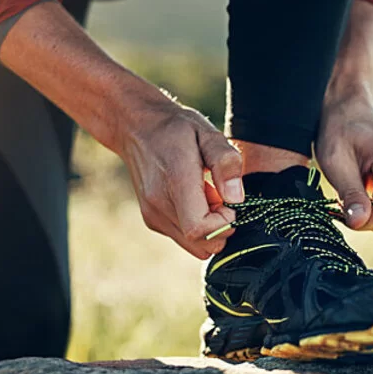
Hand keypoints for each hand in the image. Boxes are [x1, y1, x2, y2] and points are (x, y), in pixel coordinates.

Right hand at [118, 88, 244, 258]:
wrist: (136, 128)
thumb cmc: (176, 128)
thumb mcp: (208, 133)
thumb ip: (225, 163)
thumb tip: (236, 199)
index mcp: (175, 182)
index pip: (200, 229)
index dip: (224, 223)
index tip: (229, 201)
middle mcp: (159, 206)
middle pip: (201, 245)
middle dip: (221, 227)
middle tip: (219, 196)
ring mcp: (153, 216)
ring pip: (195, 246)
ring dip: (209, 227)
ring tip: (206, 195)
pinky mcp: (153, 220)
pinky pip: (185, 238)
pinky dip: (197, 225)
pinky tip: (194, 198)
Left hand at [316, 87, 372, 236]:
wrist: (352, 109)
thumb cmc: (339, 130)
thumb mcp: (334, 161)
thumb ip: (350, 194)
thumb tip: (359, 223)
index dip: (361, 220)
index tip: (339, 207)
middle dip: (365, 215)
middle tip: (345, 193)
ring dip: (370, 210)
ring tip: (356, 183)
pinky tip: (367, 184)